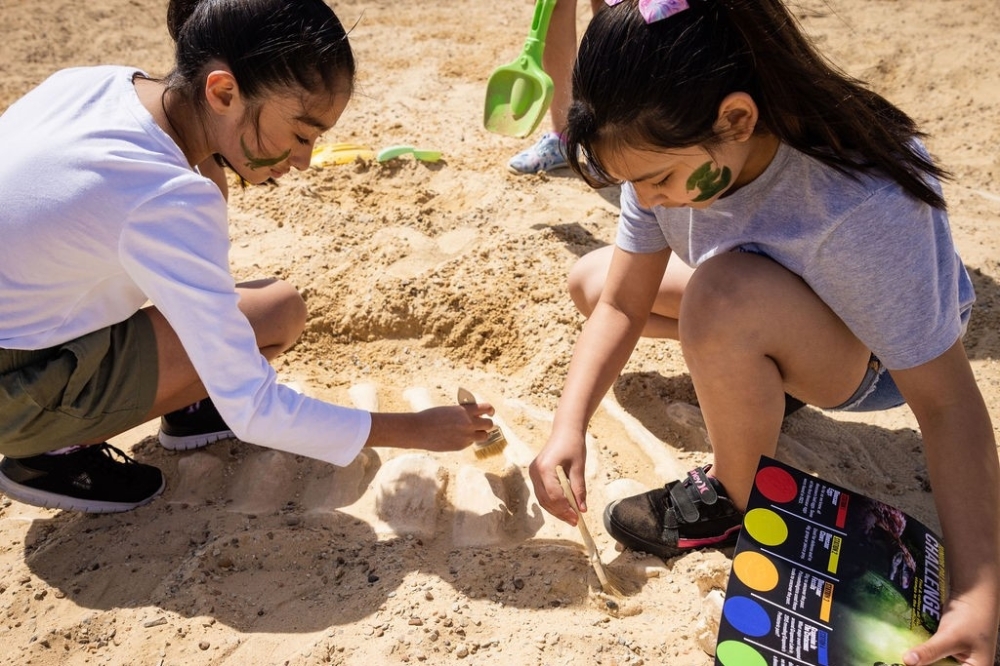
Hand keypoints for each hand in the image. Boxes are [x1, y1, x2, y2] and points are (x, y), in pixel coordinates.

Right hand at [366, 403, 494, 451]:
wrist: (418, 430)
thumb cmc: (431, 417)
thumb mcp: (450, 410)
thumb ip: (464, 413)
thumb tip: (475, 416)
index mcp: (465, 410)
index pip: (487, 408)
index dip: (490, 410)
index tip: (490, 412)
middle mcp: (468, 423)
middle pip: (489, 424)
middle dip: (486, 423)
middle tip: (482, 424)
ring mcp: (465, 436)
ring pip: (484, 436)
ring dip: (480, 434)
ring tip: (473, 432)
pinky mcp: (460, 446)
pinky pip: (470, 443)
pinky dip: (467, 441)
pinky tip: (456, 438)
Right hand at [528, 433, 587, 525]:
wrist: (565, 430)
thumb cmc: (573, 445)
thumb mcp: (579, 467)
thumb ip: (579, 489)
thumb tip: (582, 509)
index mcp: (545, 468)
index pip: (554, 495)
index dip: (566, 509)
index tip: (577, 518)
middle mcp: (535, 471)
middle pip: (546, 500)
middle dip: (560, 512)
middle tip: (575, 521)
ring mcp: (533, 473)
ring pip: (542, 499)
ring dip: (556, 510)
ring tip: (570, 517)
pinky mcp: (535, 473)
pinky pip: (542, 493)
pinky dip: (552, 502)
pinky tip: (564, 507)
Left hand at [902, 593, 998, 664]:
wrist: (972, 594)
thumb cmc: (970, 616)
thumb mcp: (950, 636)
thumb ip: (930, 651)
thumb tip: (907, 661)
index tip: (910, 665)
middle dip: (924, 664)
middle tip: (904, 660)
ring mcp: (957, 657)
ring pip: (936, 663)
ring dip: (921, 659)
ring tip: (902, 657)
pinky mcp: (947, 647)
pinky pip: (933, 654)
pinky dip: (922, 652)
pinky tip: (907, 650)